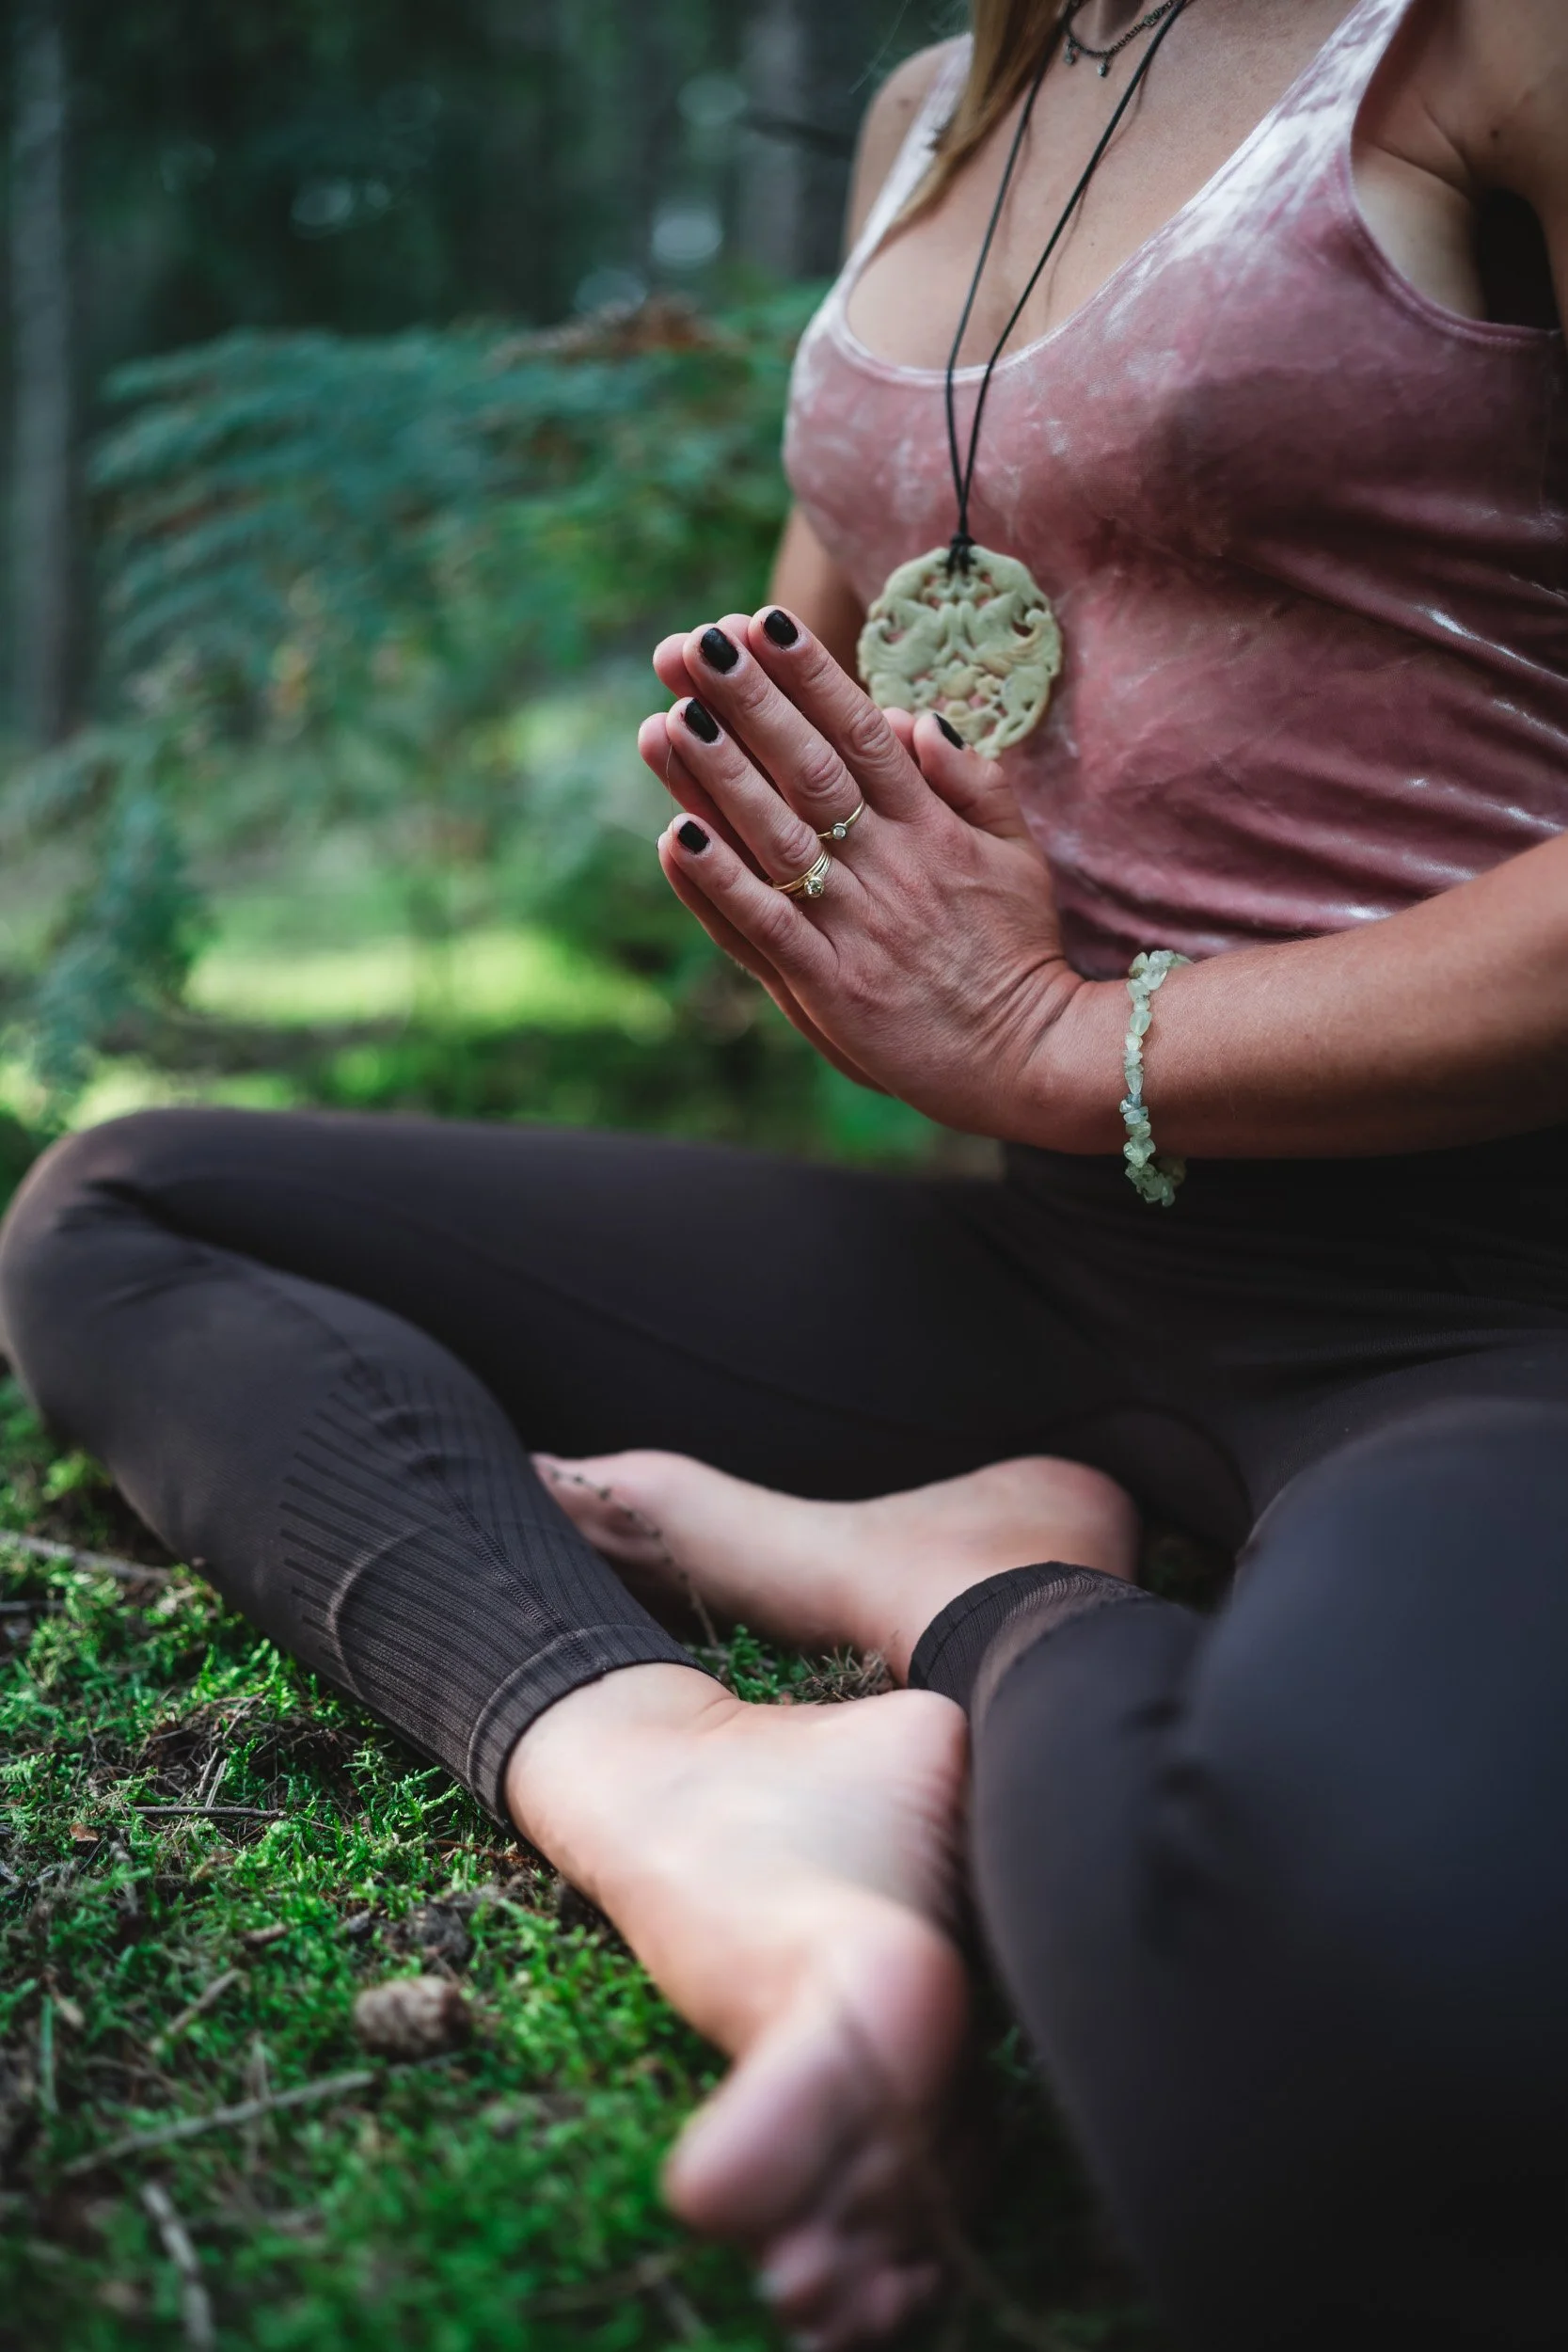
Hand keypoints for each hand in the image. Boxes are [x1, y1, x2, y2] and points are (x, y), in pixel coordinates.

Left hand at [637, 608, 1084, 1139]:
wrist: (1032, 1059)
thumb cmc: (1017, 952)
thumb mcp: (1015, 855)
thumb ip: (971, 782)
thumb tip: (914, 717)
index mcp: (933, 829)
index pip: (863, 732)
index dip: (810, 675)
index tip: (762, 620)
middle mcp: (893, 867)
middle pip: (811, 769)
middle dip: (751, 702)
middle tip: (693, 643)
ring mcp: (859, 928)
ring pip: (779, 838)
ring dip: (721, 777)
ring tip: (668, 719)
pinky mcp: (833, 989)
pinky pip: (768, 927)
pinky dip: (722, 883)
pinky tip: (679, 834)